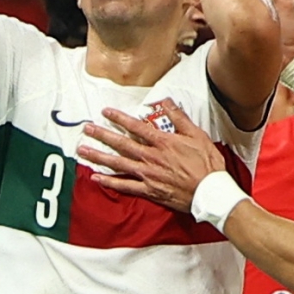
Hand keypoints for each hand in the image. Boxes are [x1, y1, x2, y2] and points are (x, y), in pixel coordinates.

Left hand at [77, 100, 224, 212]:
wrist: (210, 192)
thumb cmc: (206, 164)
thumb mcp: (197, 135)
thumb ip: (179, 118)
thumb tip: (166, 101)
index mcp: (163, 142)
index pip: (136, 126)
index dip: (119, 118)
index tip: (105, 112)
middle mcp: (151, 157)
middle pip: (122, 144)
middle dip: (102, 135)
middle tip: (86, 129)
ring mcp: (148, 175)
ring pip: (119, 163)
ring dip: (99, 156)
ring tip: (83, 150)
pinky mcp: (149, 190)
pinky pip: (125, 186)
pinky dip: (110, 182)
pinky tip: (96, 177)